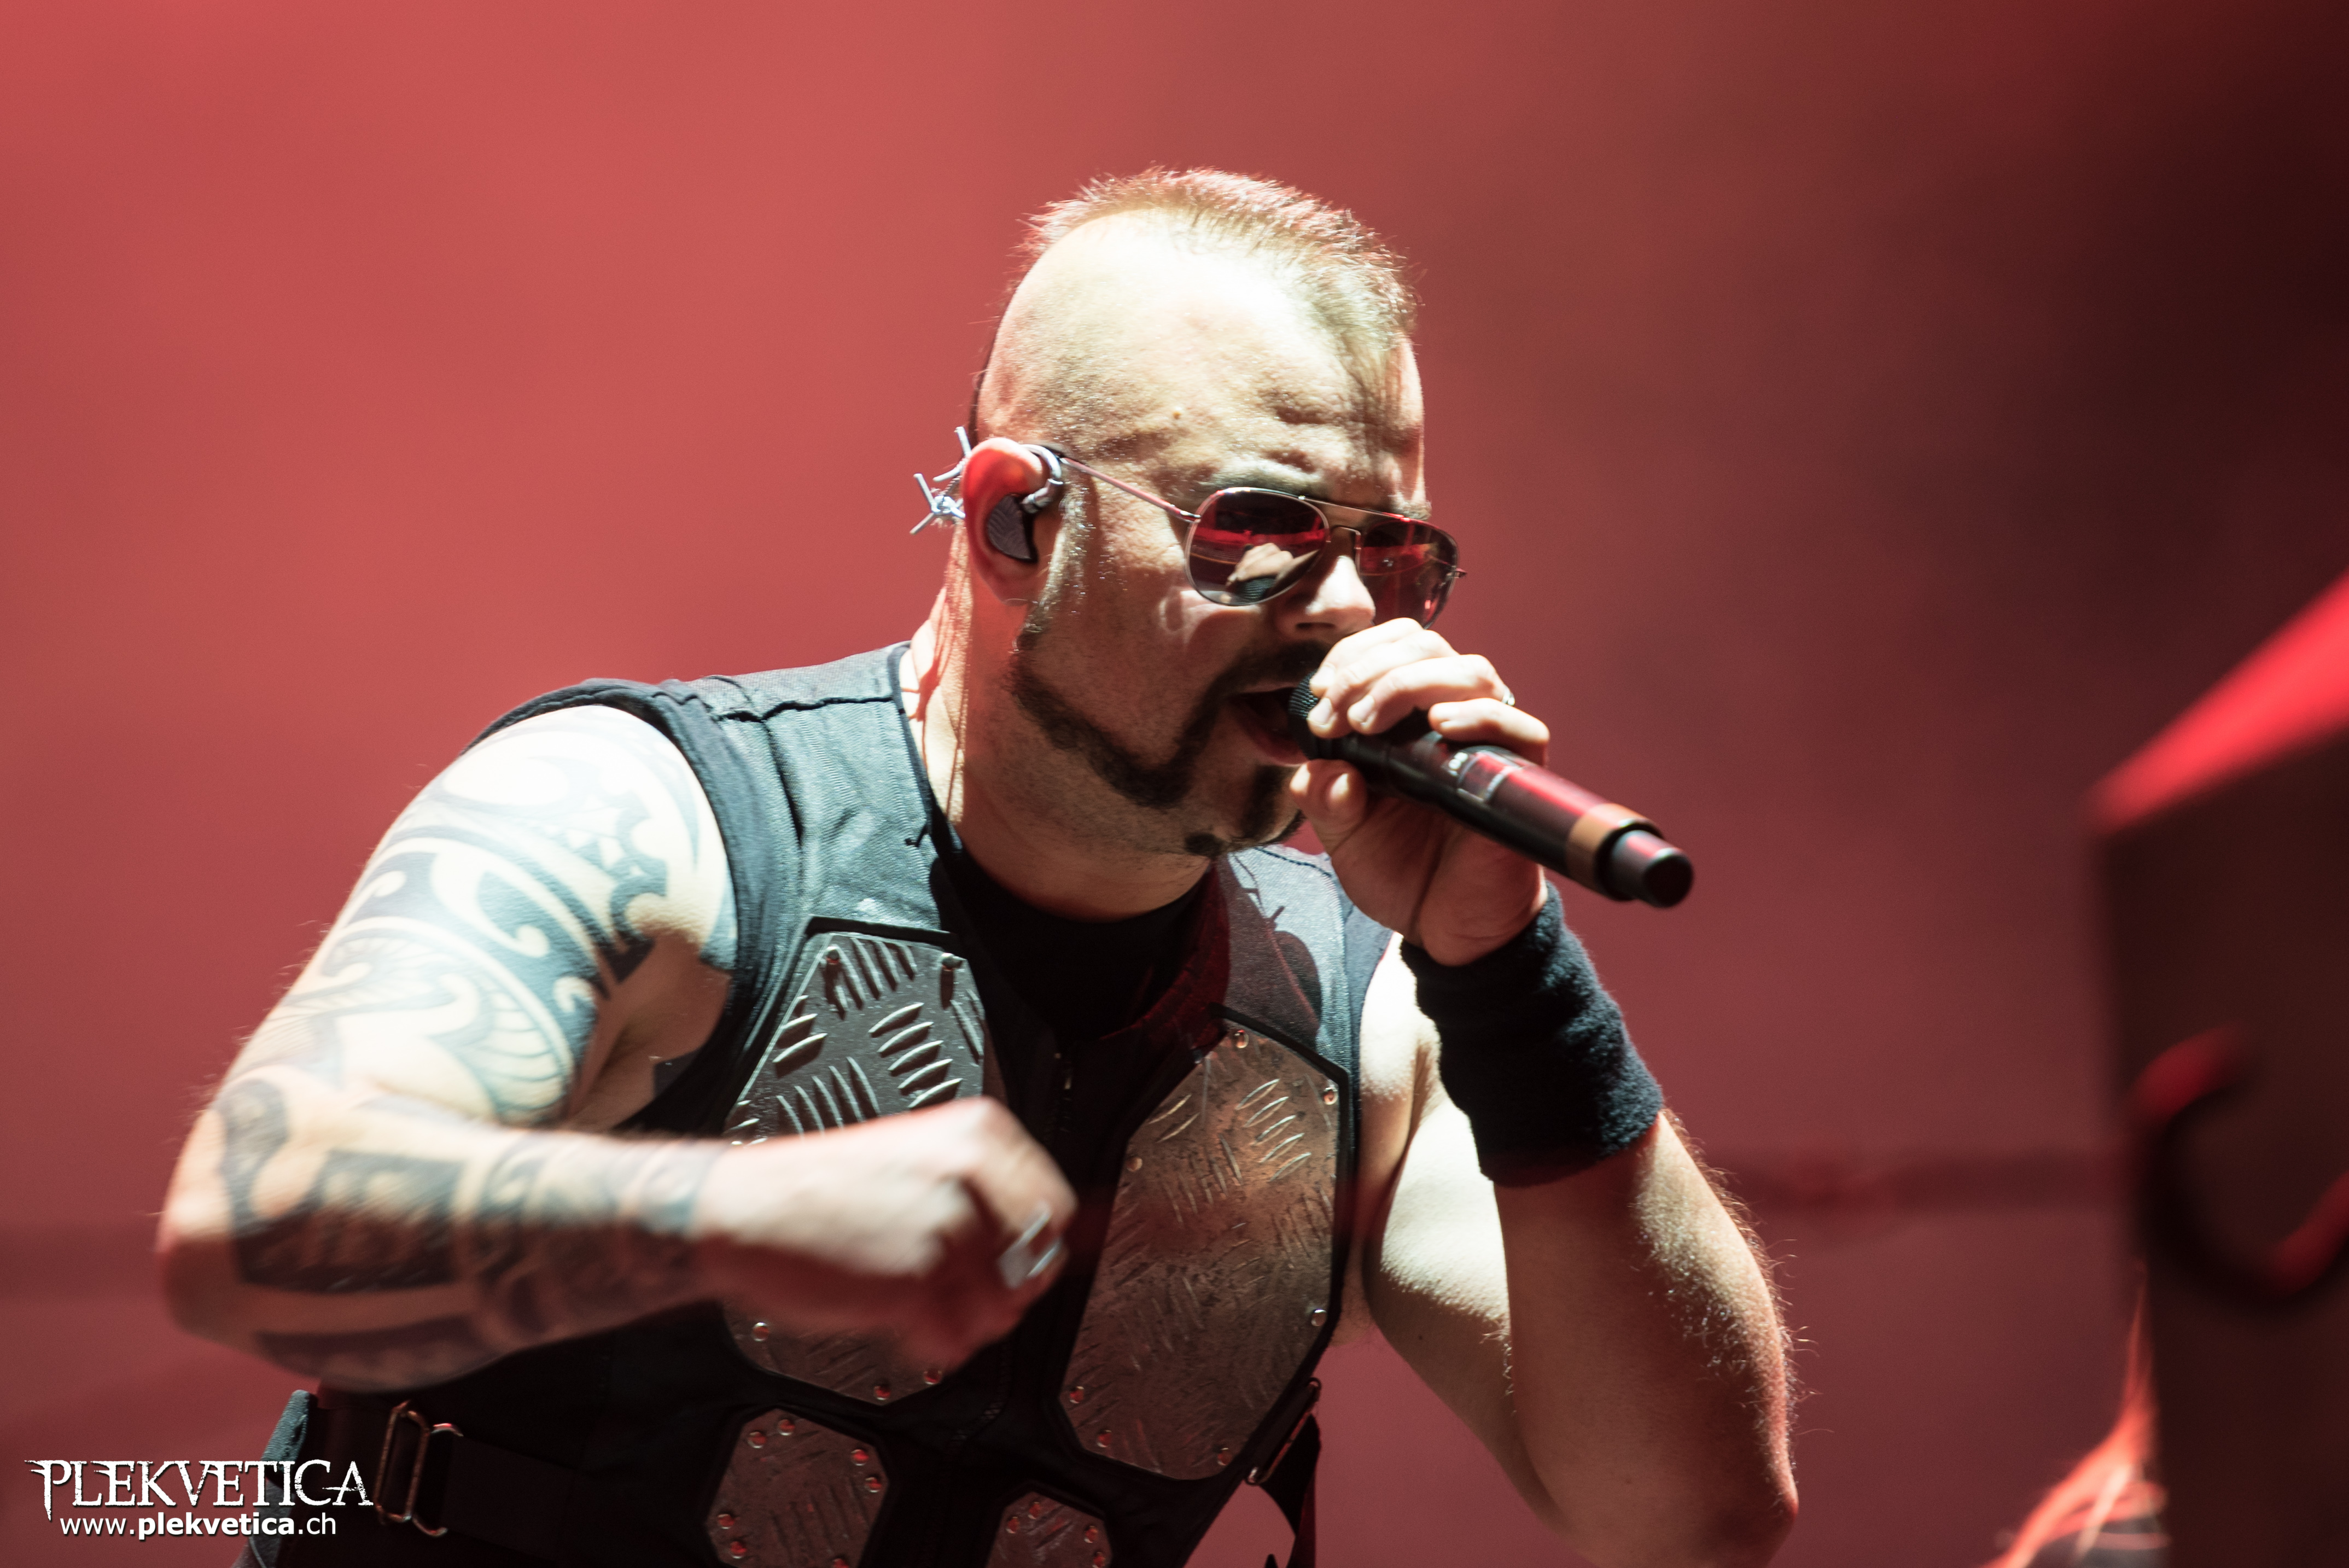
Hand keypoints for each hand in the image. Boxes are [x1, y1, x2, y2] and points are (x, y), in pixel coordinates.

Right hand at [690, 1097, 1075, 1368]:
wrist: (740, 1209)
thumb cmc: (816, 1188)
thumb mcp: (916, 1160)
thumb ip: (988, 1190)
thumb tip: (1063, 1233)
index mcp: (977, 1133)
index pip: (1055, 1204)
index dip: (1035, 1246)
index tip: (1011, 1262)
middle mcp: (971, 1173)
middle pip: (1038, 1262)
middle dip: (1005, 1291)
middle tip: (956, 1292)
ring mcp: (946, 1226)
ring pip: (1002, 1309)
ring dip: (964, 1322)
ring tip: (918, 1303)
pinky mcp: (916, 1280)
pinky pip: (954, 1340)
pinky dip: (929, 1346)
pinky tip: (896, 1320)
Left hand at [1292, 619, 1549, 964]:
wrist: (1445, 929)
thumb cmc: (1401, 871)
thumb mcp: (1341, 832)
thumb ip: (1321, 795)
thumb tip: (1323, 767)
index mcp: (1409, 716)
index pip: (1393, 646)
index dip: (1355, 654)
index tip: (1322, 692)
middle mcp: (1453, 718)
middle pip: (1428, 646)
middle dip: (1372, 667)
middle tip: (1338, 712)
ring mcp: (1489, 744)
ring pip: (1471, 672)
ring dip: (1409, 683)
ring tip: (1368, 722)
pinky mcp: (1519, 777)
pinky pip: (1519, 727)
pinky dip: (1480, 715)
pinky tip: (1440, 725)